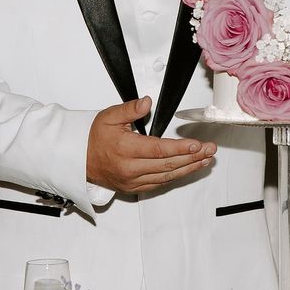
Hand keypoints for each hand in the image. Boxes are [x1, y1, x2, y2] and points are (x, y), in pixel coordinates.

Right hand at [86, 97, 216, 193]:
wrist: (79, 160)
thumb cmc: (94, 138)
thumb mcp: (109, 116)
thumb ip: (130, 109)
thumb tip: (146, 102)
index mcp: (125, 149)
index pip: (158, 149)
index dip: (180, 148)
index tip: (196, 144)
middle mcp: (130, 168)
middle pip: (167, 164)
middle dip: (192, 157)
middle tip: (209, 150)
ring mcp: (133, 180)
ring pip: (167, 175)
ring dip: (189, 168)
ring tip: (205, 160)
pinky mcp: (135, 187)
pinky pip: (160, 183)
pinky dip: (177, 176)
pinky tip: (188, 169)